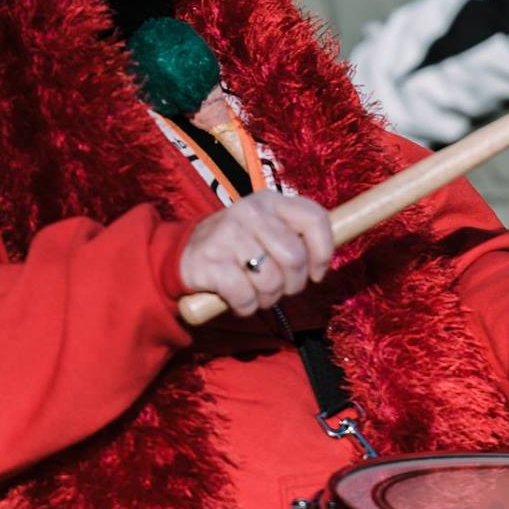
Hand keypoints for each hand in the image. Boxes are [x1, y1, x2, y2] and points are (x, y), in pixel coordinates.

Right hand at [178, 191, 334, 316]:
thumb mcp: (267, 229)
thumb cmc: (237, 246)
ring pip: (271, 281)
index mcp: (271, 201)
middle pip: (295, 258)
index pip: (315, 219)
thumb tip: (324, 261)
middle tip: (279, 287)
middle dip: (292, 284)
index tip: (316, 273)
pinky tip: (238, 299)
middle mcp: (251, 211)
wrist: (183, 254)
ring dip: (268, 298)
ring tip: (256, 293)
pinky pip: (246, 297)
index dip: (323, 252)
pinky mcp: (211, 261)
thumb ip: (296, 237)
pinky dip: (246, 307)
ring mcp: (229, 234)